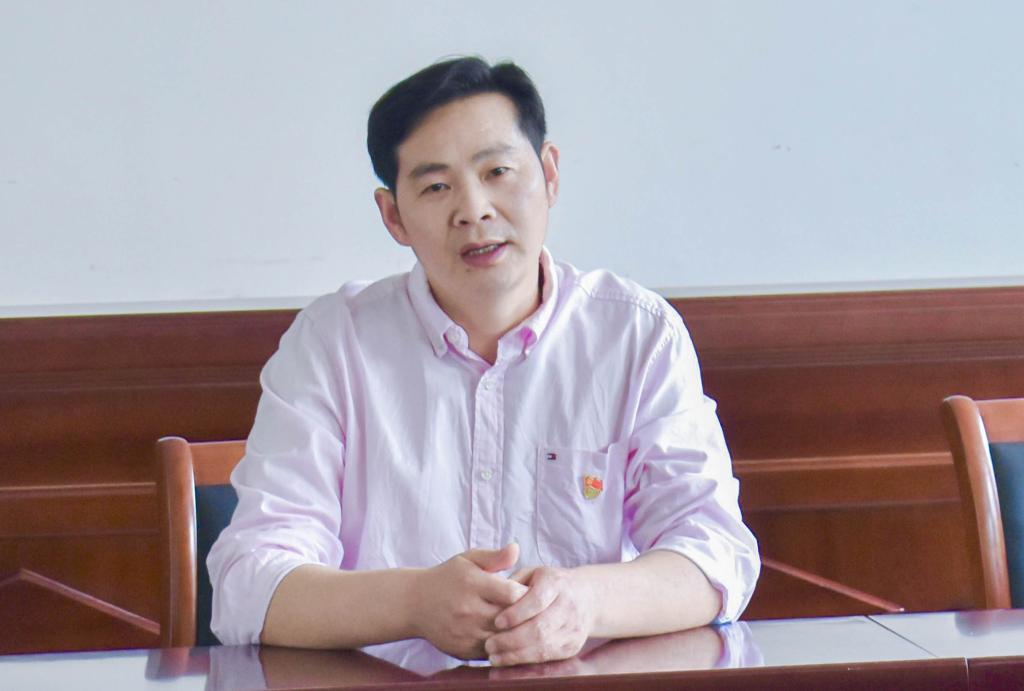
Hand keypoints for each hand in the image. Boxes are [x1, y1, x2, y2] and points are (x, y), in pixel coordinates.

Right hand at [411, 543, 526, 659]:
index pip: (512, 594)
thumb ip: (495, 556)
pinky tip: (506, 637)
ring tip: (523, 625)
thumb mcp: (468, 559)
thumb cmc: (448, 578)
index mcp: (472, 583)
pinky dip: (502, 647)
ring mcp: (464, 633)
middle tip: (533, 610)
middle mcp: (468, 610)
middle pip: (511, 619)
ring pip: (503, 639)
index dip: (526, 594)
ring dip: (515, 633)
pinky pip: (492, 652)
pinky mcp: (462, 651)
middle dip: (526, 616)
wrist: (414, 604)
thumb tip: (516, 549)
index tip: (529, 592)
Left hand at [484, 565, 595, 665]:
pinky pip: (547, 657)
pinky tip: (508, 660)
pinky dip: (525, 661)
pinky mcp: (572, 646)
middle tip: (489, 644)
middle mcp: (568, 606)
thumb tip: (491, 597)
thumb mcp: (533, 573)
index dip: (516, 613)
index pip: (537, 600)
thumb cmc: (549, 583)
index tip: (496, 622)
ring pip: (543, 646)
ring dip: (515, 655)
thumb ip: (513, 582)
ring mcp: (573, 628)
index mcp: (556, 583)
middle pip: (540, 628)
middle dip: (511, 640)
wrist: (586, 598)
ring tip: (494, 656)